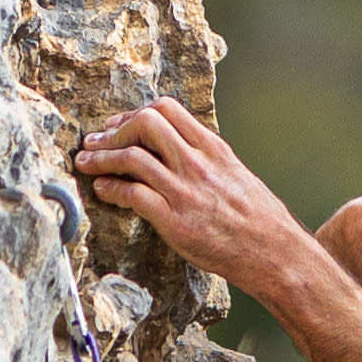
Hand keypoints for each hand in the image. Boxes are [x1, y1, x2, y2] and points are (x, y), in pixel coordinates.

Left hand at [72, 103, 313, 294]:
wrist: (275, 253)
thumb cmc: (260, 220)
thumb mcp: (236, 175)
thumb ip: (207, 160)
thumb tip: (177, 153)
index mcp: (214, 148)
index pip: (167, 109)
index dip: (134, 114)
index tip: (118, 126)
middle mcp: (198, 163)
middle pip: (145, 123)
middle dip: (113, 130)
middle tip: (96, 143)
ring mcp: (186, 191)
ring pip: (132, 156)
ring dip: (101, 158)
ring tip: (86, 164)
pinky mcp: (175, 220)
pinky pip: (133, 195)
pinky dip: (111, 189)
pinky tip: (103, 190)